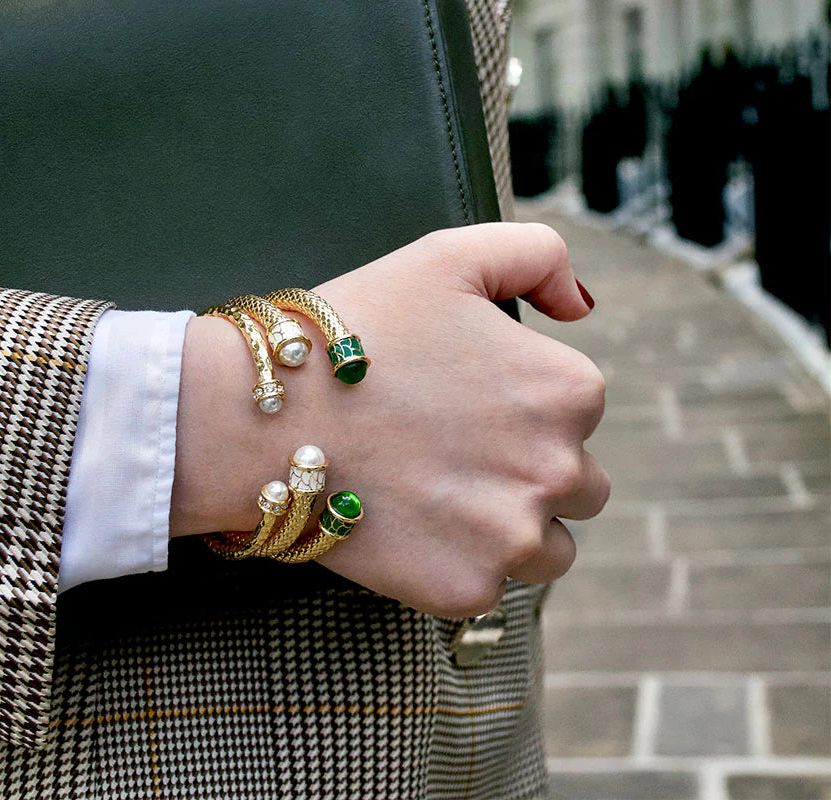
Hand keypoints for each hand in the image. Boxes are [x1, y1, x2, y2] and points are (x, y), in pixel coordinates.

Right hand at [172, 223, 607, 616]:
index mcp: (568, 388)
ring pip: (549, 545)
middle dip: (527, 467)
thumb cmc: (354, 330)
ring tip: (437, 493)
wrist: (264, 414)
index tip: (460, 395)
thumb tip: (579, 306)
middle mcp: (560, 469)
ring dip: (509, 525)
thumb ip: (537, 254)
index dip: (516, 397)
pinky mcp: (466, 589)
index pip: (576, 406)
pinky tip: (408, 524)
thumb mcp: (449, 256)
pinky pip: (489, 585)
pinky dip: (458, 563)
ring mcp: (513, 537)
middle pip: (576, 481)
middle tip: (451, 447)